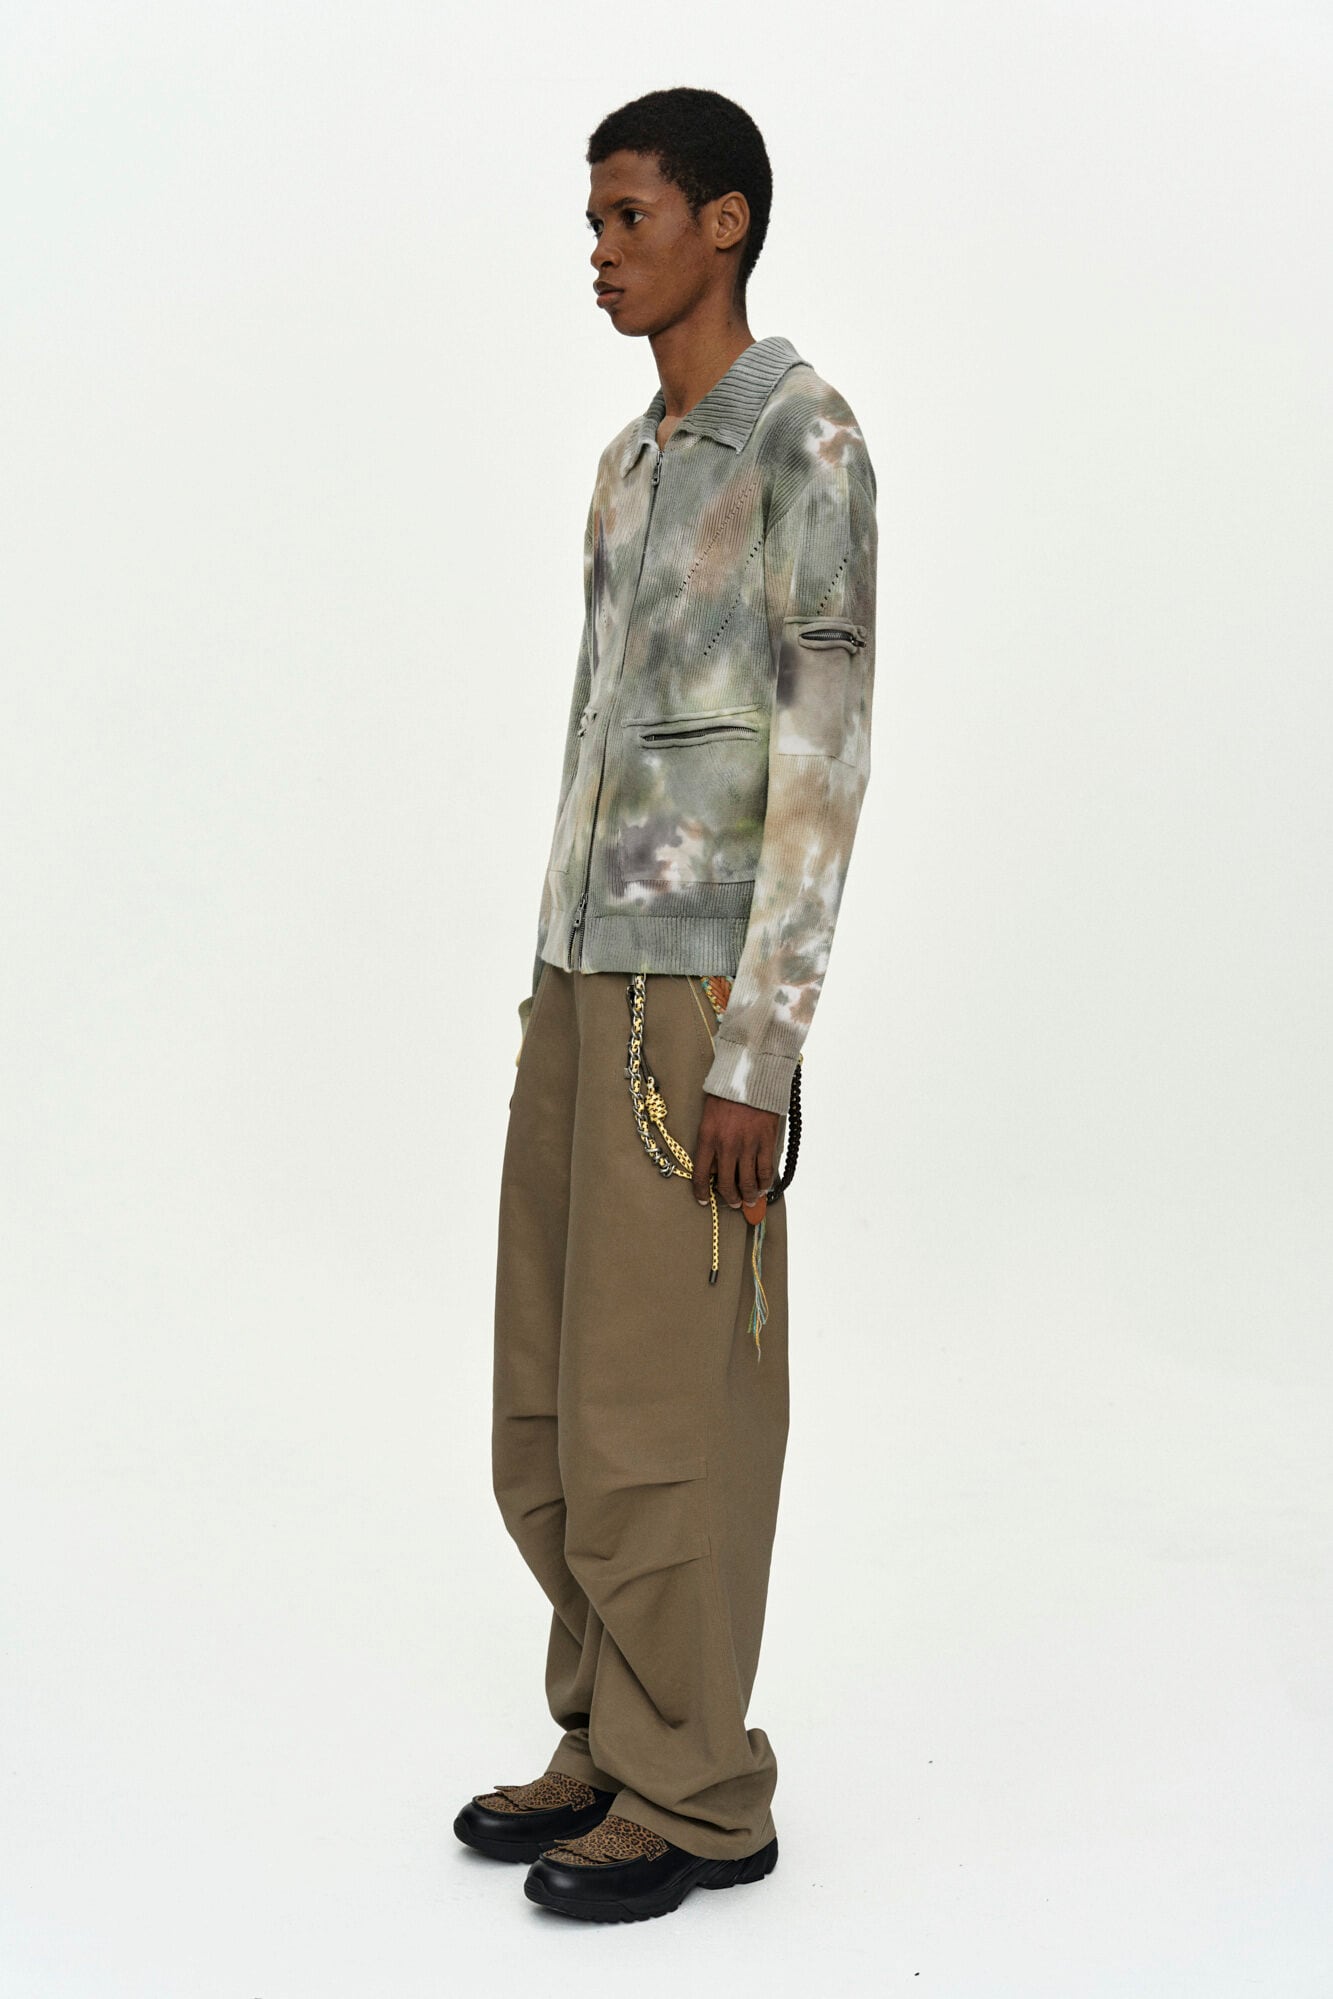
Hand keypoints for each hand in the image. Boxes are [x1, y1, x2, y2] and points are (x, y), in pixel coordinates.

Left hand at [692, 1092, 780, 1210]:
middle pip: (727, 1184)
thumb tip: (715, 1168)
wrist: (749, 1077)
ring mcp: (748, 1145)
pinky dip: (765, 1183)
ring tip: (750, 1200)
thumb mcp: (708, 1117)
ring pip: (748, 1182)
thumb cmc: (726, 1095)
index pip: (701, 1175)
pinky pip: (765, 1170)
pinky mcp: (766, 1142)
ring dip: (749, 1196)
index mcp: (707, 1138)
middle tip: (734, 1203)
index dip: (701, 1192)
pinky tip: (764, 1187)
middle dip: (730, 1198)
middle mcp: (727, 1146)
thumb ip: (710, 1143)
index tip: (704, 1201)